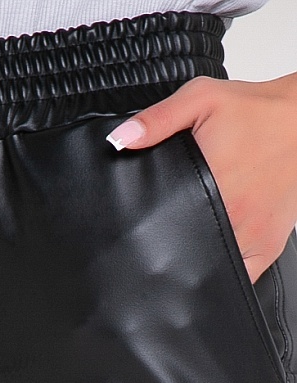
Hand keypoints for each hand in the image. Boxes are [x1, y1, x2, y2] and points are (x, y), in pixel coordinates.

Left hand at [106, 74, 296, 282]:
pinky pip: (242, 275)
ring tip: (185, 245)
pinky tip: (212, 258)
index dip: (150, 233)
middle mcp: (235, 215)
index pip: (168, 225)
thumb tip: (122, 139)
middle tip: (162, 235)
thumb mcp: (202, 100)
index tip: (140, 234)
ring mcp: (254, 236)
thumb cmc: (256, 112)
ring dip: (196, 261)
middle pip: (188, 249)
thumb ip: (158, 120)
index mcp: (214, 183)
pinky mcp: (269, 246)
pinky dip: (225, 272)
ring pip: (214, 267)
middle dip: (170, 247)